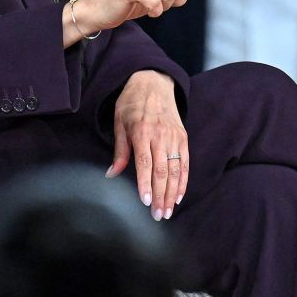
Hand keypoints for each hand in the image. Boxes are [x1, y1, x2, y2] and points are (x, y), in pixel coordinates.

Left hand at [107, 70, 187, 219]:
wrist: (153, 82)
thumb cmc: (132, 103)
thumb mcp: (119, 123)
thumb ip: (119, 151)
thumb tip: (111, 175)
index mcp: (142, 132)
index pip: (145, 163)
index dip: (146, 184)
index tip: (145, 201)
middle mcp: (160, 136)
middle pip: (162, 170)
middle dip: (160, 195)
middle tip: (157, 215)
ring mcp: (174, 137)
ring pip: (176, 169)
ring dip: (172, 193)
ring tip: (168, 211)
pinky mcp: (183, 137)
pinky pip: (185, 162)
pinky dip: (183, 181)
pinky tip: (179, 195)